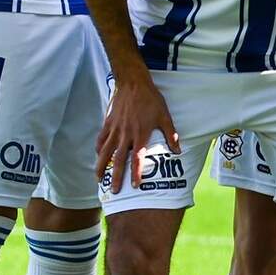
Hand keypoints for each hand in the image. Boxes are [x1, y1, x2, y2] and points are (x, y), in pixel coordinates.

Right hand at [97, 65, 177, 193]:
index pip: (137, 159)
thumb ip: (171, 134)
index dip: (136, 173)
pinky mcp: (108, 123)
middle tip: (113, 191)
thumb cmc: (151, 100)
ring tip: (98, 178)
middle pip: (119, 160)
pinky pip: (101, 139)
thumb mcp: (165, 116)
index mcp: (140, 134)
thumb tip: (178, 150)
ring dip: (101, 166)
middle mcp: (125, 134)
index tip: (135, 186)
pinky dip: (99, 149)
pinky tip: (98, 156)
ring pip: (105, 152)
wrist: (133, 83)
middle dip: (116, 176)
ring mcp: (114, 129)